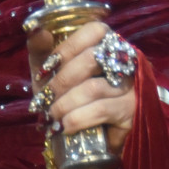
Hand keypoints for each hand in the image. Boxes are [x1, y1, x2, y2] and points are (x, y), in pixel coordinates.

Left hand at [27, 20, 136, 150]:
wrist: (83, 140)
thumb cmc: (66, 98)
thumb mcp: (50, 74)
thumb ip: (42, 50)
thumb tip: (36, 28)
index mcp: (106, 45)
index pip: (94, 30)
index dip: (67, 48)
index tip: (46, 68)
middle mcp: (125, 61)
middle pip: (92, 59)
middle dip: (61, 81)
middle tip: (45, 99)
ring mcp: (132, 86)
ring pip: (93, 87)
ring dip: (64, 104)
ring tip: (52, 116)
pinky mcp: (132, 111)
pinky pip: (100, 110)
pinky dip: (76, 119)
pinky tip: (64, 127)